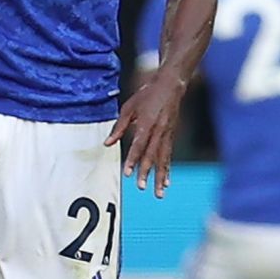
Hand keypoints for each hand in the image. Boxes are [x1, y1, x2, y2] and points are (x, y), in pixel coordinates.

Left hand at [107, 69, 184, 195]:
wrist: (170, 85)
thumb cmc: (147, 94)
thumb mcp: (129, 107)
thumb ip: (119, 127)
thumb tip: (107, 143)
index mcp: (146, 123)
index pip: (138, 145)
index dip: (133, 160)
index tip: (128, 173)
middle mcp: (158, 131)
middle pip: (152, 155)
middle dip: (146, 173)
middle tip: (142, 187)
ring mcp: (167, 134)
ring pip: (163, 159)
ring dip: (160, 177)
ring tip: (159, 192)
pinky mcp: (171, 136)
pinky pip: (169, 156)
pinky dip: (168, 169)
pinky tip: (166, 181)